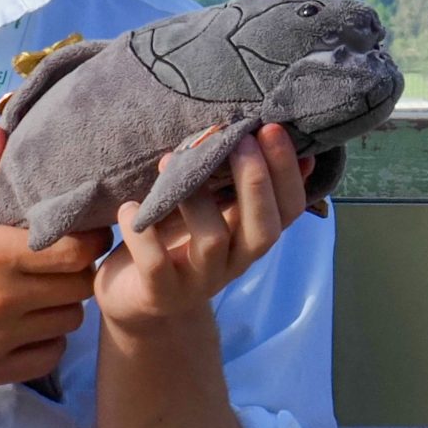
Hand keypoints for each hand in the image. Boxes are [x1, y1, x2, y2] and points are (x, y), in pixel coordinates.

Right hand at [0, 126, 110, 397]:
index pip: (77, 249)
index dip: (89, 237)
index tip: (79, 229)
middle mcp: (2, 301)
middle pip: (80, 286)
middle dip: (78, 268)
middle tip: (60, 257)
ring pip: (68, 323)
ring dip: (64, 304)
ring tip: (43, 289)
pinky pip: (46, 360)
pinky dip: (47, 343)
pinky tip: (27, 326)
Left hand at [93, 123, 313, 334]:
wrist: (134, 300)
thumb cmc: (177, 240)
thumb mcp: (215, 212)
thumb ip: (242, 186)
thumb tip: (297, 151)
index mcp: (251, 237)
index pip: (289, 210)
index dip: (286, 171)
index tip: (270, 128)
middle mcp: (234, 262)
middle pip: (263, 230)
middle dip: (255, 181)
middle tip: (238, 140)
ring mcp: (198, 281)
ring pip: (212, 241)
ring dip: (195, 198)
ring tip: (171, 161)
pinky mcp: (159, 294)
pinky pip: (155, 264)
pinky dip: (142, 233)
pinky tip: (130, 207)